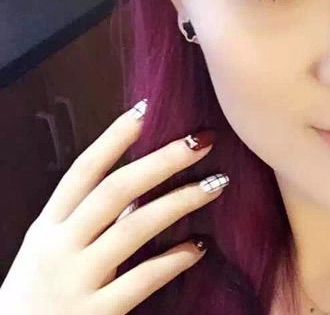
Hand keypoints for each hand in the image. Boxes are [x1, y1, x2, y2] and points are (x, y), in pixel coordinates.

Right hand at [0, 103, 228, 314]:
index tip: (147, 109)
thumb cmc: (39, 295)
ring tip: (216, 183)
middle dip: (162, 161)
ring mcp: (75, 281)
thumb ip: (92, 219)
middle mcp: (58, 247)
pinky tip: (200, 246)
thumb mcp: (54, 251)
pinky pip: (142, 279)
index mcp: (48, 226)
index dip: (114, 138)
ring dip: (180, 201)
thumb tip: (143, 183)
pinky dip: (174, 259)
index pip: (83, 170)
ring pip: (134, 227)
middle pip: (115, 190)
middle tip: (202, 140)